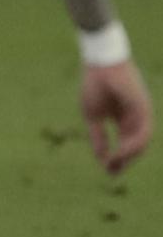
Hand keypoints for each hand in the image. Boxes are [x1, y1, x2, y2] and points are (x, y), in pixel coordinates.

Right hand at [80, 60, 152, 174]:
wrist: (100, 64)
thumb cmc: (95, 85)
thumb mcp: (93, 116)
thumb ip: (97, 136)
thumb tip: (101, 157)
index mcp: (124, 119)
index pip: (125, 143)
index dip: (117, 158)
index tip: (107, 171)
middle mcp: (136, 119)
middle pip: (135, 146)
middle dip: (124, 161)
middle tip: (112, 173)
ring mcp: (141, 114)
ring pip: (141, 142)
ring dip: (128, 156)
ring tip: (114, 164)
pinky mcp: (143, 109)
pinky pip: (142, 133)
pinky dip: (132, 145)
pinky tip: (120, 152)